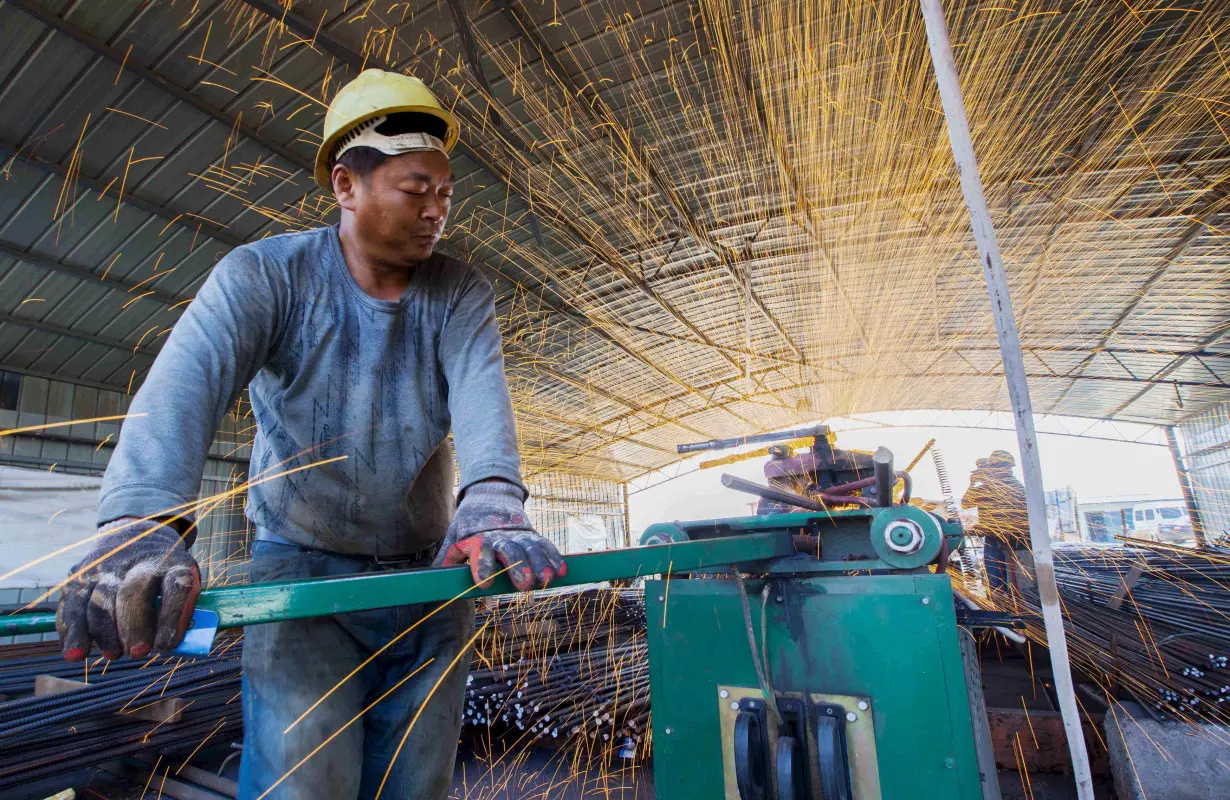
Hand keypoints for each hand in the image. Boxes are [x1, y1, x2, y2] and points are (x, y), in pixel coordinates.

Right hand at [57, 519, 200, 660]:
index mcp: (171, 563)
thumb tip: (170, 645)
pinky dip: (71, 631)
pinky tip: (74, 652)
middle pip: (132, 592)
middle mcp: (136, 563)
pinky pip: (70, 605)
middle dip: (134, 626)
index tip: (166, 645)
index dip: (171, 616)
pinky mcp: (79, 576)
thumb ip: (182, 611)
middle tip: (138, 653)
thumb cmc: (164, 573)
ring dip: (103, 632)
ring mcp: (104, 568)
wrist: (134, 535)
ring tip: (111, 655)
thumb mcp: (184, 581)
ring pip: (98, 600)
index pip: (175, 586)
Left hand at [433, 480, 565, 590]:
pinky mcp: (533, 536)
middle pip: (511, 552)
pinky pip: (545, 546)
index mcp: (479, 538)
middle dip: (518, 568)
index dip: (482, 567)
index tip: (485, 583)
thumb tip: (429, 580)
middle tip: (524, 585)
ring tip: (548, 580)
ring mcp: (519, 536)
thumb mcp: (454, 537)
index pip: (480, 552)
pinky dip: (554, 558)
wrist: (491, 497)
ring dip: (540, 565)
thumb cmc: (469, 526)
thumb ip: (447, 558)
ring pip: (532, 550)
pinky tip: (562, 572)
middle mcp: (501, 537)